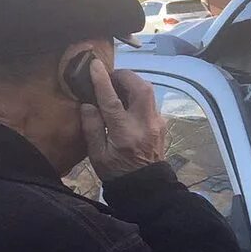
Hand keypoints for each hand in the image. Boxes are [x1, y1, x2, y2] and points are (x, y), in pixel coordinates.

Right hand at [79, 60, 165, 180]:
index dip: (103, 81)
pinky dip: (138, 95)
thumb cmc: (117, 172)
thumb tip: (88, 104)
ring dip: (133, 83)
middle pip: (141, 88)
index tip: (94, 65)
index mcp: (125, 133)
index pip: (113, 101)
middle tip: (110, 76)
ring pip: (149, 92)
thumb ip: (92, 128)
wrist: (148, 186)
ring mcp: (157, 123)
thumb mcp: (98, 155)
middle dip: (125, 76)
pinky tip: (127, 101)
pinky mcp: (162, 124)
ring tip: (117, 86)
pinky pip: (151, 102)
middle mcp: (145, 124)